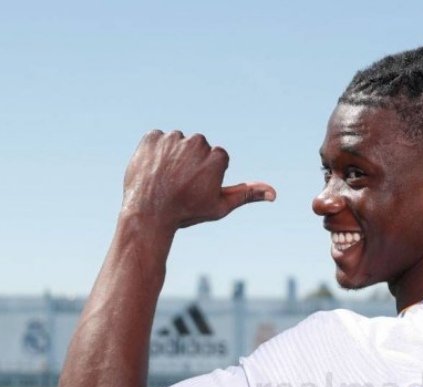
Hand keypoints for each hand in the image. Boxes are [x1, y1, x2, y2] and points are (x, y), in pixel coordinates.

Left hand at [120, 130, 274, 233]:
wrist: (148, 214)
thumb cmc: (187, 212)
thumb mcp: (220, 206)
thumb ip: (247, 195)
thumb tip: (274, 193)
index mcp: (216, 156)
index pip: (216, 159)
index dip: (206, 176)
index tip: (195, 189)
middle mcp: (196, 142)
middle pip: (197, 148)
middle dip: (190, 163)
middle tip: (179, 185)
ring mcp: (172, 138)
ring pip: (177, 143)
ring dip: (172, 157)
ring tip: (165, 179)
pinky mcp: (151, 137)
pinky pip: (157, 140)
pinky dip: (155, 152)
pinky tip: (153, 170)